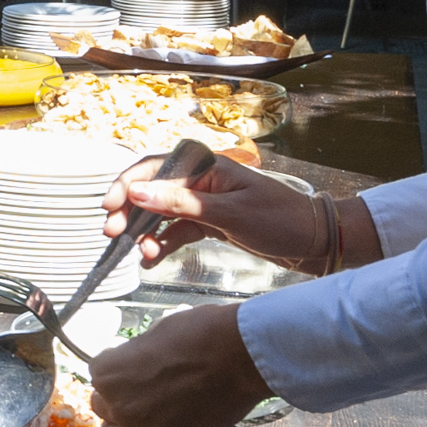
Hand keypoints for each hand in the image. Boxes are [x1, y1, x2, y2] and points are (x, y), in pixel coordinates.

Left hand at [89, 305, 272, 426]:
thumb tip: (135, 362)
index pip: (98, 374)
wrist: (240, 356)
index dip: (118, 369)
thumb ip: (135, 355)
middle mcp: (118, 406)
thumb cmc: (199, 332)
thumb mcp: (155, 333)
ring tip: (144, 418)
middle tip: (141, 391)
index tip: (136, 365)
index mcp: (108, 372)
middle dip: (117, 399)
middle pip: (102, 408)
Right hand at [101, 151, 350, 272]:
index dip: (127, 186)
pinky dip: (162, 244)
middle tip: (113, 235)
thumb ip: (181, 204)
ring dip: (146, 232)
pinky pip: (176, 231)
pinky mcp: (210, 223)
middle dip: (130, 213)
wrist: (317, 243)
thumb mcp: (229, 215)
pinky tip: (152, 259)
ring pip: (161, 214)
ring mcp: (205, 202)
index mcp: (207, 168)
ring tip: (139, 253)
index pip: (154, 169)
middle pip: (152, 191)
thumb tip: (137, 192)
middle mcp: (202, 181)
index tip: (109, 209)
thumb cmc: (280, 221)